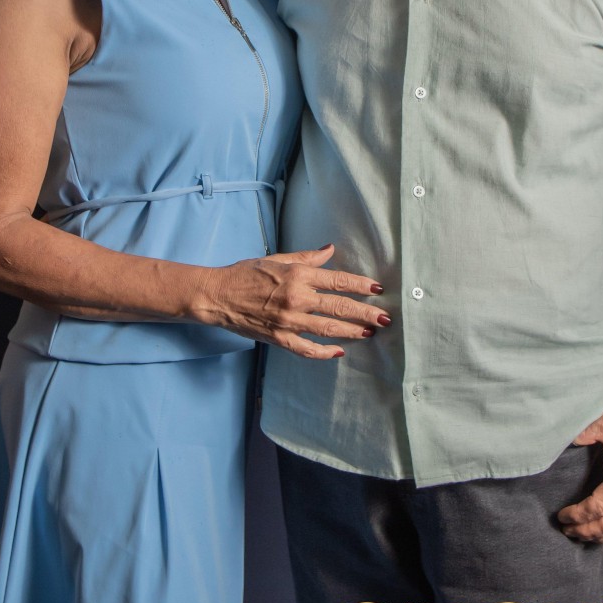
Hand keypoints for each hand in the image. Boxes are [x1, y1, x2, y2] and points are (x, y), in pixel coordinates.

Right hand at [194, 244, 388, 358]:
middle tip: (385, 318)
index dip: (360, 285)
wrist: (217, 295)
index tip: (377, 289)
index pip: (338, 280)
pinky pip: (307, 349)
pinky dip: (325, 353)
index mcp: (297, 275)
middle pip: (339, 307)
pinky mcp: (279, 338)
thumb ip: (307, 257)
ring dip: (352, 332)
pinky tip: (339, 352)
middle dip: (365, 313)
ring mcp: (288, 321)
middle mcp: (296, 298)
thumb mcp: (278, 259)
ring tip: (370, 333)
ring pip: (328, 329)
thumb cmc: (245, 273)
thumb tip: (330, 250)